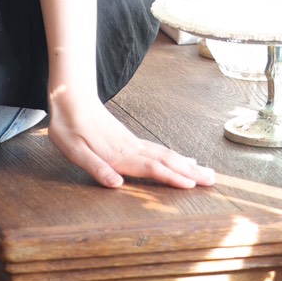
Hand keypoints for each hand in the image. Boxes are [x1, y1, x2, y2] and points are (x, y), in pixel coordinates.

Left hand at [47, 89, 216, 190]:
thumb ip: (96, 167)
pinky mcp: (130, 139)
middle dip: (190, 172)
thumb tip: (116, 183)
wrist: (70, 96)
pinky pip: (158, 150)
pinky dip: (175, 157)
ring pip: (166, 154)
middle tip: (213, 180)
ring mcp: (132, 142)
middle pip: (166, 160)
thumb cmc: (69, 125)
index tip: (192, 185)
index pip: (151, 167)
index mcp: (119, 153)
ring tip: (206, 172)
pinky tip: (183, 159)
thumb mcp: (74, 150)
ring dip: (187, 165)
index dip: (171, 177)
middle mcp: (131, 147)